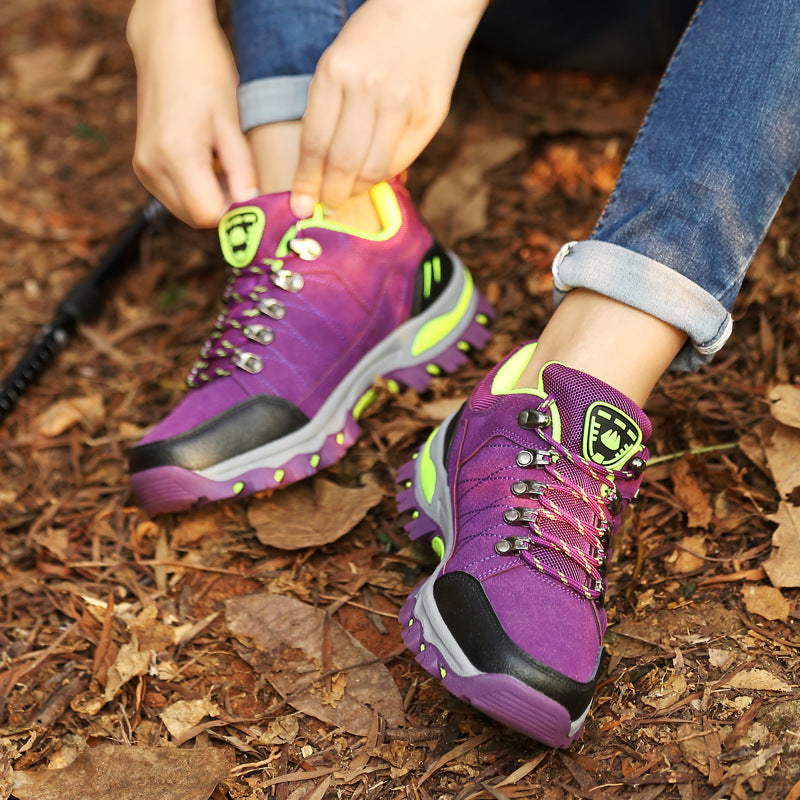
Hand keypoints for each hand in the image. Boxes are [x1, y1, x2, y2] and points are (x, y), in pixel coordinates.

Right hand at [127, 0, 257, 227]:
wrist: (166, 41)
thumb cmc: (205, 72)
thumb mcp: (232, 122)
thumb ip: (242, 170)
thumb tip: (252, 208)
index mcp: (176, 155)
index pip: (209, 215)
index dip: (235, 212)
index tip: (252, 196)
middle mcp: (153, 167)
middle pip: (196, 219)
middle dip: (223, 208)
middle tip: (242, 180)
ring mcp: (143, 168)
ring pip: (185, 211)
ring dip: (209, 200)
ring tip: (221, 164)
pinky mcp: (142, 166)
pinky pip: (174, 196)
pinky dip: (195, 190)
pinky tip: (205, 161)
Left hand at [291, 0, 486, 216]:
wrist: (427, 9)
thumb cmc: (374, 40)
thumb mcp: (338, 63)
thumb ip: (328, 111)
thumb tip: (320, 170)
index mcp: (335, 72)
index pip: (315, 142)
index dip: (306, 181)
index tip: (301, 205)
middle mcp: (369, 88)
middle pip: (343, 162)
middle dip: (331, 193)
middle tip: (327, 205)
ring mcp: (402, 102)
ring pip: (374, 168)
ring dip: (357, 190)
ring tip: (349, 193)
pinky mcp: (429, 114)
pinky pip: (401, 159)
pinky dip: (384, 176)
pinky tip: (375, 176)